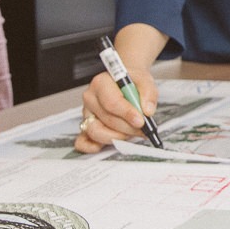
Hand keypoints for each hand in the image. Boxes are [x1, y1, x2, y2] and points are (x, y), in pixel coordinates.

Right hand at [76, 24, 164, 152]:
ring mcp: (86, 112)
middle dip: (127, 127)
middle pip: (106, 118)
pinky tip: (101, 148)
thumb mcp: (146, 81)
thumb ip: (148, 93)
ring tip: (130, 136)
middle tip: (142, 130)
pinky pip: (81, 139)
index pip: (112, 101)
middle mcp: (90, 97)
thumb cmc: (134, 81)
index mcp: (102, 82)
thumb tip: (147, 111)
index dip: (127, 113)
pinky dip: (89, 146)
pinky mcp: (86, 124)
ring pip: (95, 130)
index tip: (141, 121)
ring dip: (115, 137)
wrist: (125, 80)